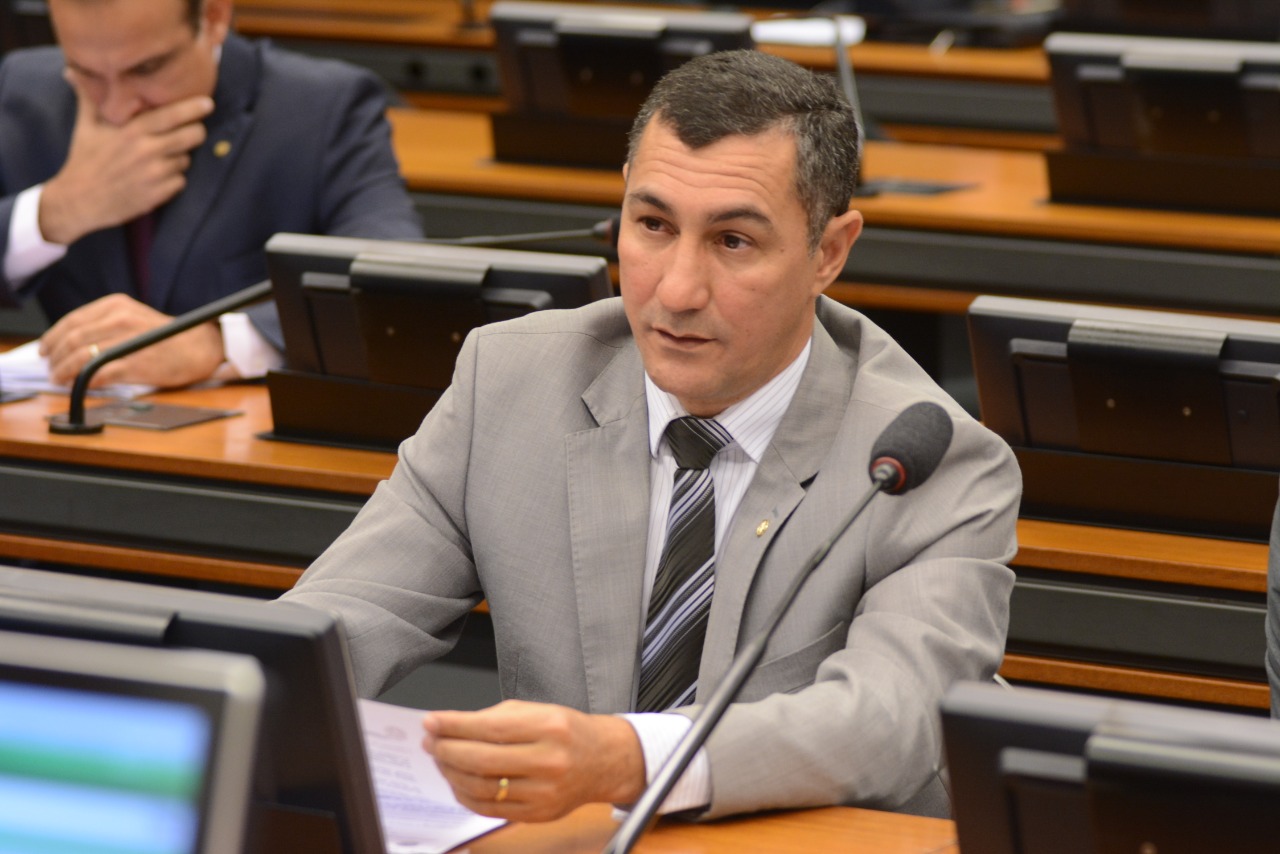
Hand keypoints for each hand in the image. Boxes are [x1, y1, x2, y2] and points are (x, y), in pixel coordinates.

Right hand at [38, 76, 212, 245]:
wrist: (79, 200)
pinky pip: (181, 181)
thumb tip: (72, 70)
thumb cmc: (84, 159)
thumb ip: (88, 97)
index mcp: (131, 130)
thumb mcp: (85, 126)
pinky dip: (174, 179)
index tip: (207, 103)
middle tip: (191, 131)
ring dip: (179, 157)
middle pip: (192, 136)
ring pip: (186, 159)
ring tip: (161, 157)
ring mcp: (154, 174)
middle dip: (195, 132)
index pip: (172, 115)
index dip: (194, 108)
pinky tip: (157, 177)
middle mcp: (146, 150)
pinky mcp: (158, 194)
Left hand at [39, 294, 224, 387]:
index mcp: (116, 305)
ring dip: (65, 371)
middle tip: (51, 370)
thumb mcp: (133, 317)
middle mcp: (120, 319)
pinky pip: (99, 374)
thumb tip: (71, 344)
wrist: (200, 347)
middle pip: (72, 340)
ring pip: (81, 357)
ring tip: (61, 379)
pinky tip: (81, 385)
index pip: (72, 321)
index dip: (52, 338)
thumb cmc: (166, 336)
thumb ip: (104, 324)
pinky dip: (85, 382)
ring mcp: (127, 342)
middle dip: (55, 358)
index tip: (45, 350)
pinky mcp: (135, 364)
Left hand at [422, 700, 646, 822]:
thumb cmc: (567, 731)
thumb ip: (496, 717)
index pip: (489, 727)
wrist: (603, 761)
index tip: (431, 722)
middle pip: (482, 760)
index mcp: (549, 726)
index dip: (453, 725)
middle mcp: (549, 760)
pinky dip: (466, 795)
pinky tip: (458, 781)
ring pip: (482, 787)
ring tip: (441, 760)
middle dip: (447, 750)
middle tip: (430, 742)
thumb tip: (452, 728)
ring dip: (452, 773)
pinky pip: (490, 808)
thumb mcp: (538, 710)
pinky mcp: (538, 813)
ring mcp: (544, 791)